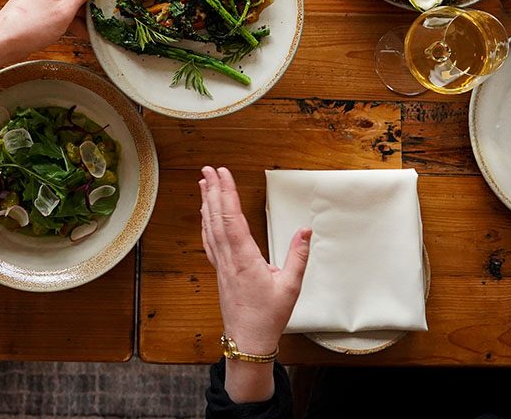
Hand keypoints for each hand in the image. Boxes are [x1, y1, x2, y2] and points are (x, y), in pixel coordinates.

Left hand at [200, 166, 310, 404]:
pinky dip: (206, 222)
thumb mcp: (291, 287)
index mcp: (244, 259)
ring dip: (207, 203)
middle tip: (208, 169)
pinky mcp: (220, 271)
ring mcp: (222, 265)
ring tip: (204, 184)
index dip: (227, 193)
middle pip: (217, 218)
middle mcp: (229, 259)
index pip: (232, 218)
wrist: (247, 342)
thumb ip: (299, 257)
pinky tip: (206, 214)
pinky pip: (210, 240)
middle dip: (213, 190)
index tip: (222, 174)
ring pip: (210, 227)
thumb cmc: (268, 317)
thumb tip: (306, 230)